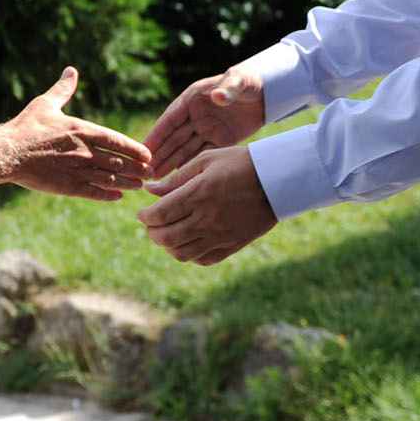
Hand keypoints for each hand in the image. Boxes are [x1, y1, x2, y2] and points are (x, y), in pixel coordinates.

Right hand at [7, 67, 149, 201]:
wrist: (9, 152)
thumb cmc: (27, 127)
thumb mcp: (46, 104)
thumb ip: (63, 89)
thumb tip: (71, 70)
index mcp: (83, 130)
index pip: (118, 141)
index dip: (135, 149)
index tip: (148, 155)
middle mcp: (86, 151)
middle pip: (120, 162)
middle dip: (137, 168)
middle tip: (149, 173)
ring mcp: (78, 170)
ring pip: (111, 179)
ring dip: (128, 183)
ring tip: (138, 185)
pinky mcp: (68, 187)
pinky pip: (95, 192)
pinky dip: (109, 194)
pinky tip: (118, 196)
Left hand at [138, 146, 277, 265]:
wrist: (277, 179)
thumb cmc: (240, 163)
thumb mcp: (206, 160)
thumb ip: (176, 179)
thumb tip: (149, 191)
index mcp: (198, 195)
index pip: (160, 215)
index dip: (145, 217)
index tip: (142, 213)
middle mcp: (206, 219)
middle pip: (166, 238)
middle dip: (152, 232)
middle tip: (152, 224)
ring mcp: (220, 235)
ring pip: (182, 253)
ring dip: (168, 246)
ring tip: (168, 234)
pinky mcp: (233, 245)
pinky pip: (204, 259)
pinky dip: (190, 255)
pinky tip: (188, 242)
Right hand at [144, 63, 266, 178]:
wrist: (268, 91)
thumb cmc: (249, 80)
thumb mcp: (239, 81)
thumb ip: (228, 89)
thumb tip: (219, 96)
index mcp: (193, 99)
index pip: (170, 119)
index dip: (157, 135)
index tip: (145, 149)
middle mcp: (195, 115)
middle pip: (174, 138)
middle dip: (160, 154)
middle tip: (146, 171)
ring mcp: (207, 128)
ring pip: (185, 149)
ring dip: (171, 163)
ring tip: (156, 179)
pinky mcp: (220, 139)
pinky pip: (202, 154)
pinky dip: (191, 166)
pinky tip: (180, 179)